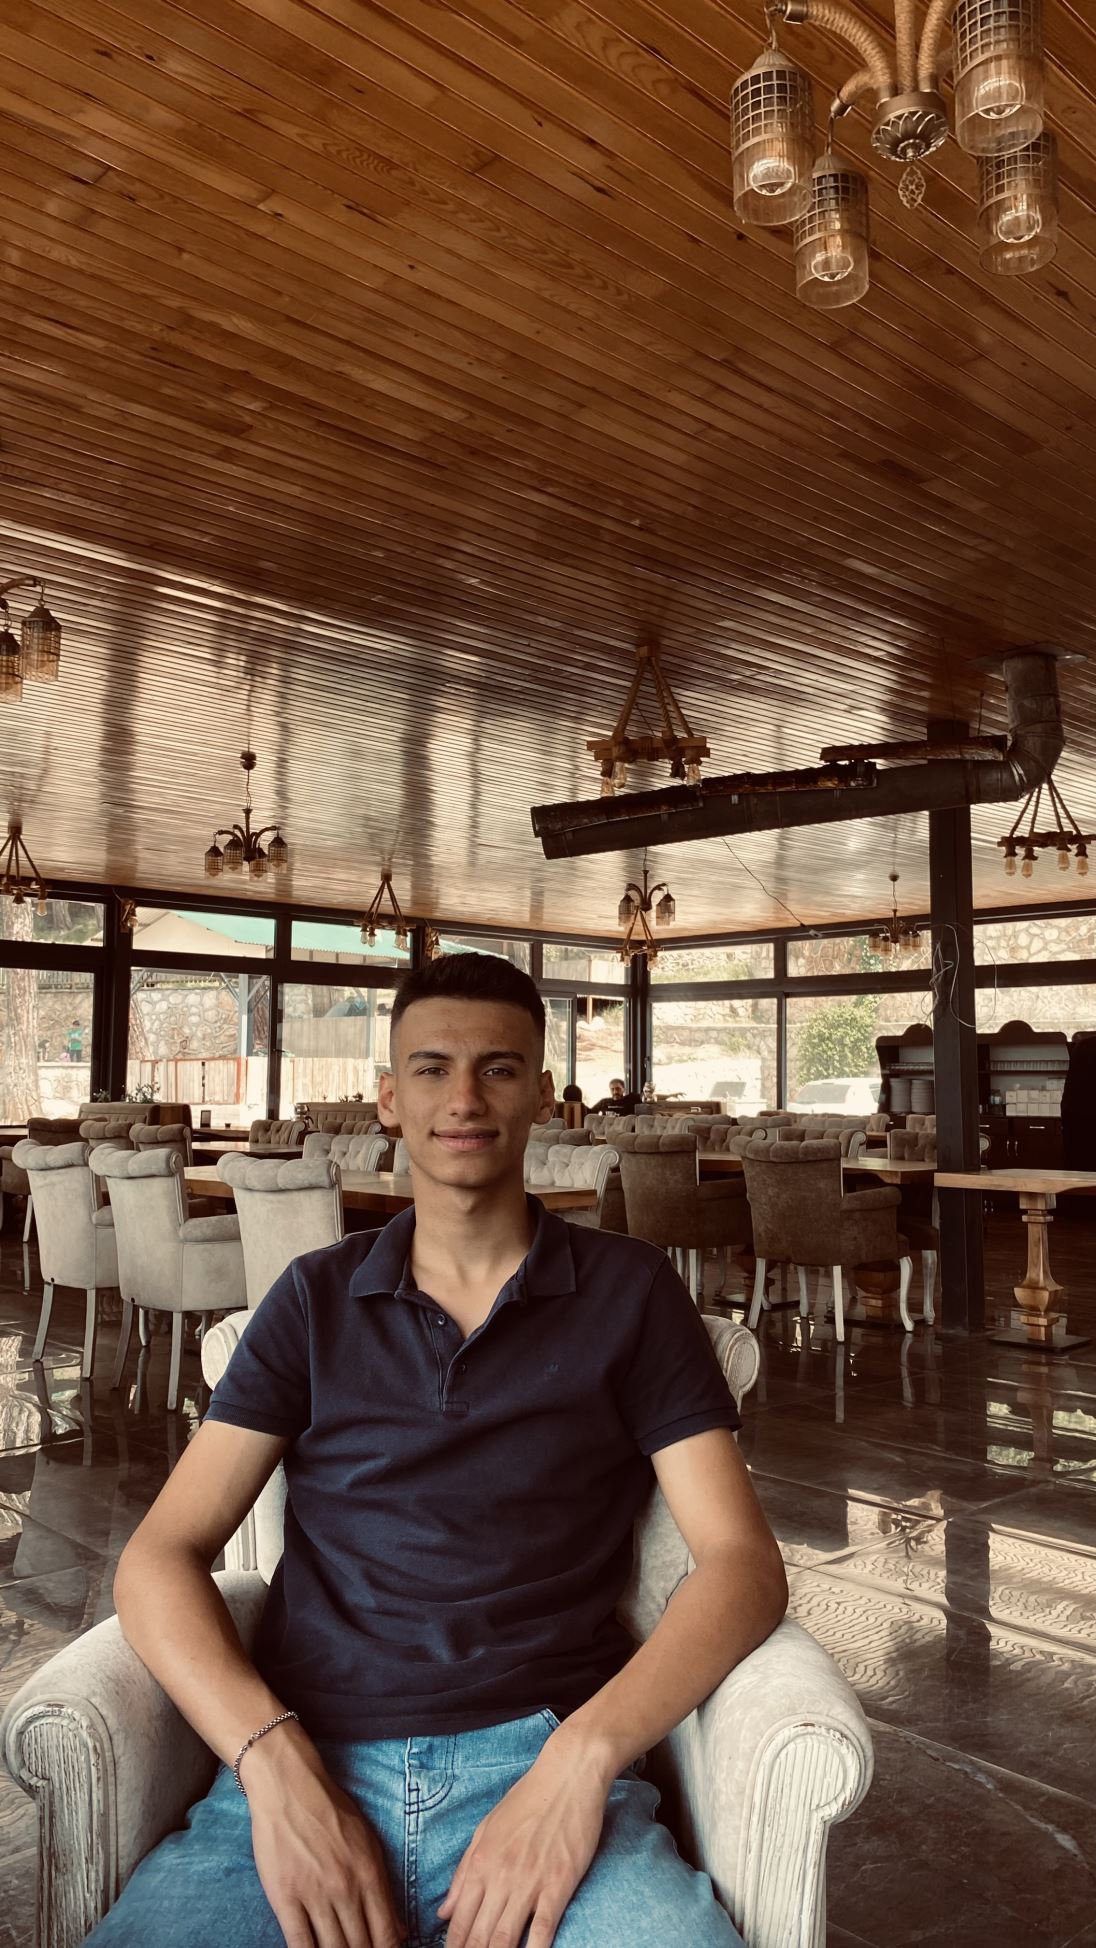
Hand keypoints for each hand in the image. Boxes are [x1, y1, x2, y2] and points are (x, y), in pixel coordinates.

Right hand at [243, 1728, 404, 1947]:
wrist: (290, 1787)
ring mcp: (315, 1895)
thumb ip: (383, 1889)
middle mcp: (346, 1890)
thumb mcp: (368, 1843)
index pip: (386, 1936)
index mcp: (370, 1876)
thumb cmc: (331, 1811)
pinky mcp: (285, 1898)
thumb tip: (399, 1932)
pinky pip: (300, 1942)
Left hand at [438, 1729, 609, 1947]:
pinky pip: (543, 1928)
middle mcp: (501, 1876)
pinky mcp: (559, 1884)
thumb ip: (463, 1872)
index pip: (459, 1921)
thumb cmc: (527, 1799)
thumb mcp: (487, 1829)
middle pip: (479, 1935)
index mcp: (481, 1862)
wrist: (568, 1775)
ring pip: (505, 1938)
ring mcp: (530, 1882)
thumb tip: (443, 1912)